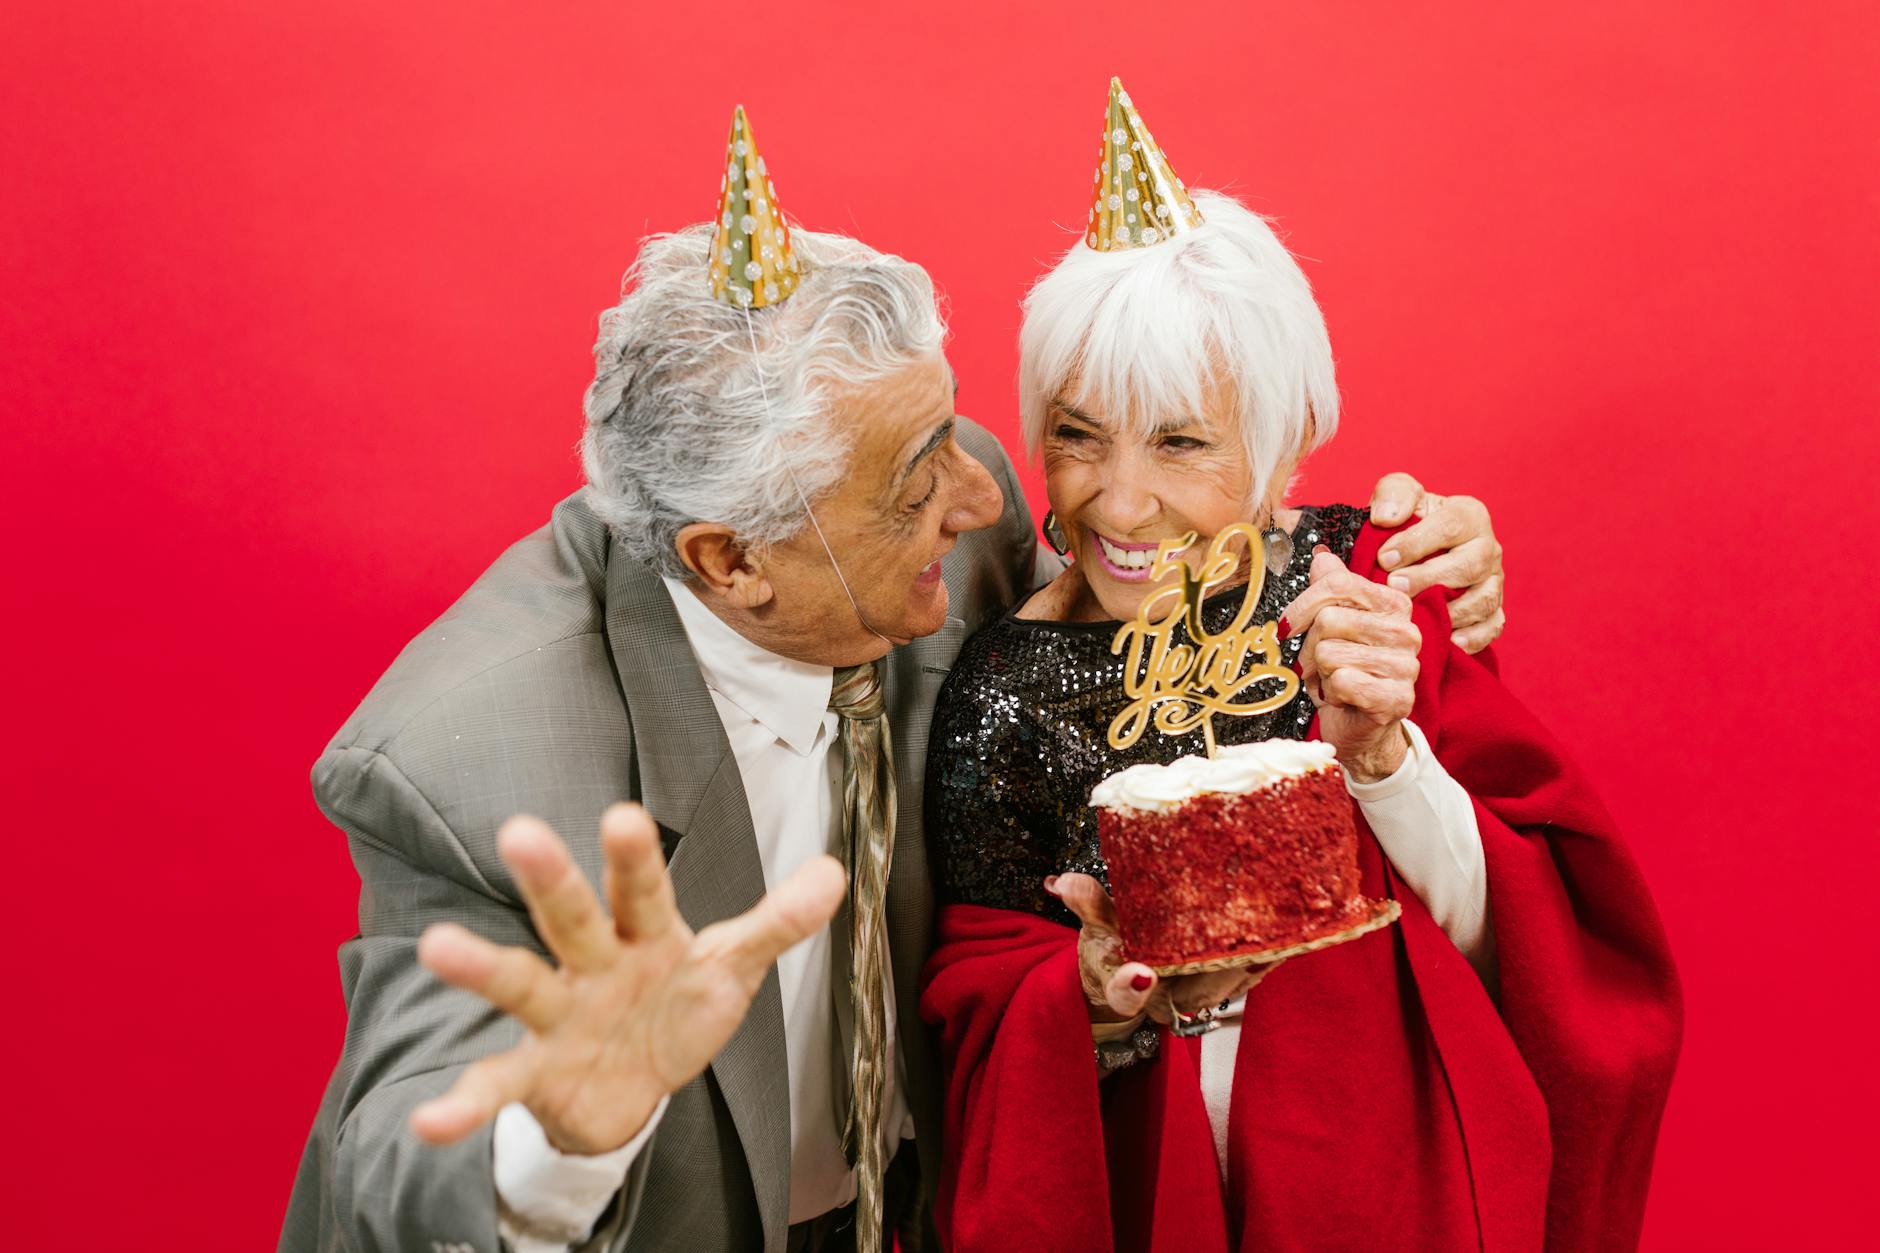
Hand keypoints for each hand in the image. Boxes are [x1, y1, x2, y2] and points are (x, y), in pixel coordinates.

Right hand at [410, 803, 844, 1154]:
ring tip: (438, 947)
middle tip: (520, 831)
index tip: (624, 816)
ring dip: (479, 967)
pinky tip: (432, 1120)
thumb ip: (778, 922)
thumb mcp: (732, 965)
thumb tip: (836, 871)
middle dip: (551, 878)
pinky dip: (464, 1104)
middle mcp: (593, 962)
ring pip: (520, 982)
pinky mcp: (536, 1071)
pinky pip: (497, 1083)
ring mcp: (558, 1014)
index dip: (634, 857)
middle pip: (572, 916)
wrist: (635, 1090)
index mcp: (645, 932)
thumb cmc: (678, 1007)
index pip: (643, 889)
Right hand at [1047, 874, 1280, 1024]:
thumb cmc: (1112, 947)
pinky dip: (1267, 953)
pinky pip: (1249, 975)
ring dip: (1253, 958)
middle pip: (1191, 990)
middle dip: (1219, 966)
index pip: (1122, 994)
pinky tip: (1286, 928)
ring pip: (1227, 985)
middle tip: (1241, 935)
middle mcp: (1164, 1000)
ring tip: (1275, 924)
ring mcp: (1197, 997)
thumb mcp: (1095, 925)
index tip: (1139, 972)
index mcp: (1124, 988)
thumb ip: (1087, 904)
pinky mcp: (1224, 988)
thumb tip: (1061, 882)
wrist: (1129, 973)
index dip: (1130, 986)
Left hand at [1281, 549, 1419, 782]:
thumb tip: (1321, 555)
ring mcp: (1407, 666)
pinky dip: (1331, 694)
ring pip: (1330, 653)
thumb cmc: (1345, 674)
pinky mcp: (1397, 699)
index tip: (1288, 626)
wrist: (1360, 727)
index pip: (1338, 584)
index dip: (1302, 605)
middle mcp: (1407, 631)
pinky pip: (1341, 682)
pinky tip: (1344, 698)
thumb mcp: (1333, 626)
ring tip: (1334, 681)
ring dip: (1320, 673)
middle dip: (1311, 647)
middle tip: (1319, 664)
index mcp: (1393, 605)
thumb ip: (1332, 589)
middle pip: (1329, 620)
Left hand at [1367, 472, 1504, 652]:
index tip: (1384, 558)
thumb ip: (1394, 493)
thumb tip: (1386, 518)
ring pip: (1483, 600)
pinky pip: (1492, 627)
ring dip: (1449, 611)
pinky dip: (1473, 637)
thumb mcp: (1398, 496)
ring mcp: (1493, 581)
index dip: (1417, 542)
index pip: (1451, 526)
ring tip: (1416, 616)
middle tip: (1395, 587)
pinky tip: (1447, 642)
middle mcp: (1488, 547)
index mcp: (1469, 515)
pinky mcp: (1494, 610)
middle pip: (1470, 565)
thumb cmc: (1406, 522)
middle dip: (1430, 578)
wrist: (1414, 554)